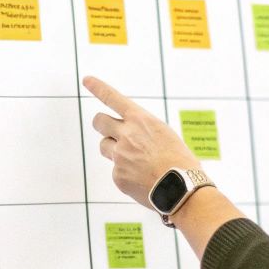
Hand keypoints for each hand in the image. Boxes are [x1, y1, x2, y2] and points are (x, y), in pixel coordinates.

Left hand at [84, 76, 200, 207]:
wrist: (181, 188)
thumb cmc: (179, 160)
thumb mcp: (164, 134)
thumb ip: (142, 130)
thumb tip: (125, 136)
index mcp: (141, 120)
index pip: (114, 98)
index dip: (98, 87)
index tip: (86, 79)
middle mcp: (126, 134)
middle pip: (99, 122)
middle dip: (101, 124)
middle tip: (109, 130)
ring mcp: (119, 155)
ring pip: (104, 146)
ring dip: (114, 150)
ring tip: (136, 160)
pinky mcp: (117, 175)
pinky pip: (116, 170)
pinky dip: (126, 173)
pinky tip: (142, 178)